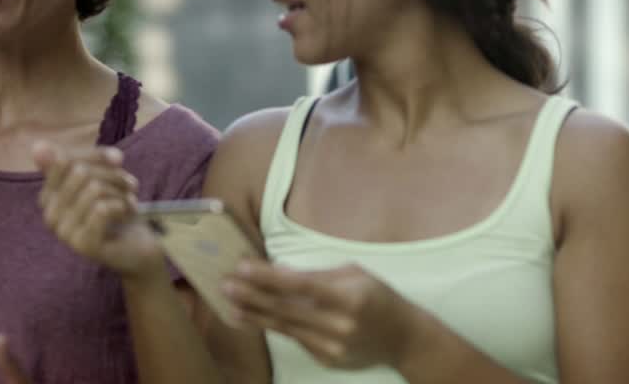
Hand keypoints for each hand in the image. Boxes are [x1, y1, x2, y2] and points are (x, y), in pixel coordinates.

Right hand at [34, 142, 163, 278]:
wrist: (138, 244)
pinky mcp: (82, 245)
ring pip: (93, 189)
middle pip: (80, 172)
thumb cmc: (116, 206)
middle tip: (129, 185)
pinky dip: (121, 206)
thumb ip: (77, 159)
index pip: (65, 159)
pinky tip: (125, 214)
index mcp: (48, 196)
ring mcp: (64, 233)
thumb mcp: (101, 176)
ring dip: (120, 192)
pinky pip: (101, 209)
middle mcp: (49, 215)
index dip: (97, 155)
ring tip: (129, 201)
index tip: (118, 160)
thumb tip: (37, 145)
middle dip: (112, 175)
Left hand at [223, 261, 417, 370]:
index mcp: (349, 297)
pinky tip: (255, 318)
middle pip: (286, 309)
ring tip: (230, 304)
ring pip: (284, 328)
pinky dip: (275, 327)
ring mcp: (332, 347)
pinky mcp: (326, 361)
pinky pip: (296, 340)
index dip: (268, 277)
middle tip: (225, 285)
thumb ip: (317, 276)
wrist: (404, 338)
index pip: (299, 286)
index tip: (242, 267)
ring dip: (254, 315)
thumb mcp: (354, 275)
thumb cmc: (378, 296)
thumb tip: (280, 272)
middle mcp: (339, 325)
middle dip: (252, 296)